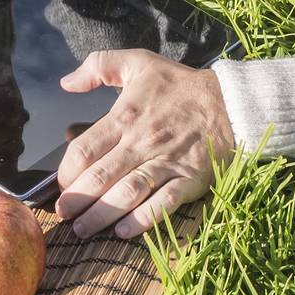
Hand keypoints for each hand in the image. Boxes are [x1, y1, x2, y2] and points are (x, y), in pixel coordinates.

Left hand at [54, 50, 236, 239]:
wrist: (231, 102)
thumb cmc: (182, 85)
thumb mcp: (139, 63)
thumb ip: (99, 66)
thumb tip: (66, 82)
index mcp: (125, 117)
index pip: (84, 151)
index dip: (66, 173)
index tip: (62, 185)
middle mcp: (142, 143)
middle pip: (100, 178)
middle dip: (76, 201)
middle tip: (63, 215)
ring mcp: (166, 163)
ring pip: (126, 194)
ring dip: (101, 215)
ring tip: (83, 230)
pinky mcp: (189, 180)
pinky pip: (162, 204)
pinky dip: (142, 220)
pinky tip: (124, 232)